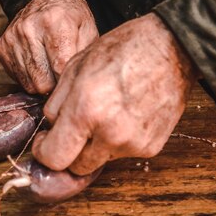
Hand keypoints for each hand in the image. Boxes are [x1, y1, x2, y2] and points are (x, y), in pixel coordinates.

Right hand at [0, 0, 98, 93]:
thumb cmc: (71, 18)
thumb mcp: (88, 31)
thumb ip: (83, 58)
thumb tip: (78, 85)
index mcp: (55, 22)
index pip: (60, 68)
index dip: (68, 80)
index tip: (72, 80)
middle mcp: (29, 29)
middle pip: (42, 82)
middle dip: (54, 84)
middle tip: (61, 74)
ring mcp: (12, 38)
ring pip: (29, 84)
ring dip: (42, 81)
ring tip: (50, 66)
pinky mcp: (2, 46)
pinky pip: (17, 77)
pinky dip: (29, 76)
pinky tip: (37, 62)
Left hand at [32, 13, 198, 174]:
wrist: (172, 49)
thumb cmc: (122, 50)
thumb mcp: (75, 67)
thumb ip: (56, 104)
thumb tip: (50, 128)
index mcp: (86, 110)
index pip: (54, 157)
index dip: (43, 152)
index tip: (44, 142)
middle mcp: (109, 133)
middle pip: (76, 167)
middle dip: (68, 152)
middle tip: (71, 131)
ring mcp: (133, 144)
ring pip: (99, 161)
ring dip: (94, 146)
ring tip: (103, 115)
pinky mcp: (151, 147)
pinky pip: (122, 154)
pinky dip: (116, 141)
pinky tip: (123, 115)